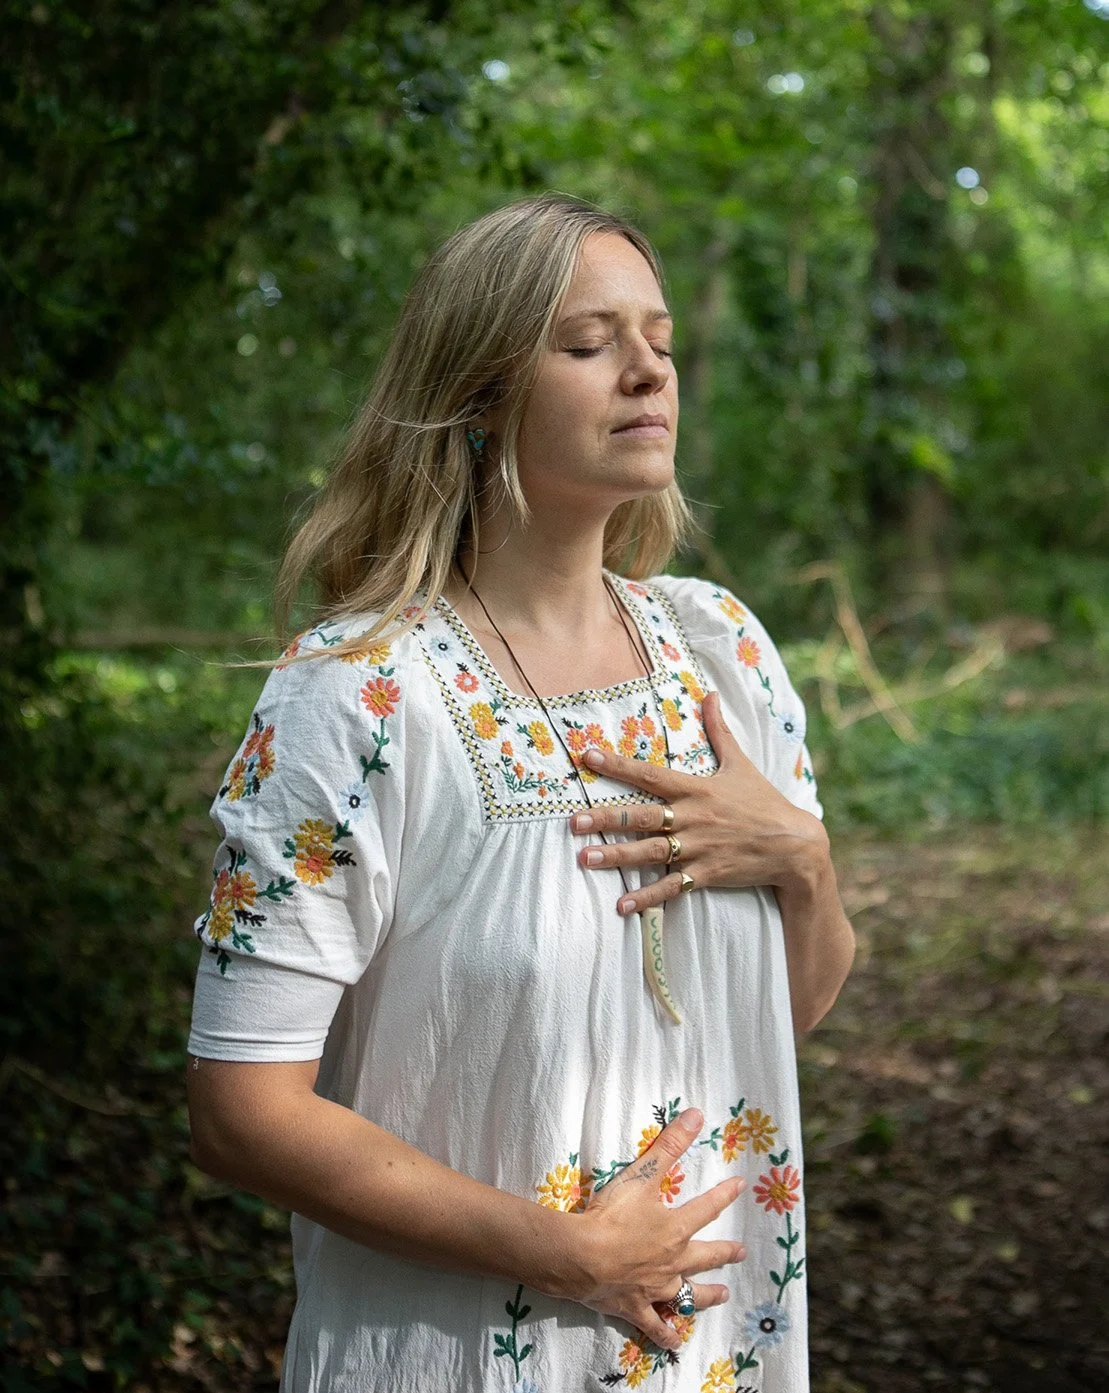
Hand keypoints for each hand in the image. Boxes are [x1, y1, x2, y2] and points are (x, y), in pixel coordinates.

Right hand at [563, 1108, 744, 1349]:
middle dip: (723, 1253)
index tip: (740, 1185)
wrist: (584, 1258)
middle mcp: (673, 1260)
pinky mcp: (636, 1308)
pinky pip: (656, 1326)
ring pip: (688, 1294)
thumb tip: (696, 1114)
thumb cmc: (612, 1215)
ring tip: (723, 1296)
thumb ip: (669, 1145)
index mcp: (675, 1228)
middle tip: (740, 1252)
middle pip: (705, 1256)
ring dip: (707, 1294)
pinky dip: (667, 1335)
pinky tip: (676, 1343)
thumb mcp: (642, 1174)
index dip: (724, 1194)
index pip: (706, 1207)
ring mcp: (656, 1288)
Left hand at [569, 690, 827, 915]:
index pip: (650, 774)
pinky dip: (647, 898)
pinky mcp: (706, 874)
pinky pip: (671, 887)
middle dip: (607, 818)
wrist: (794, 845)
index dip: (618, 765)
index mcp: (696, 789)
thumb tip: (710, 693)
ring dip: (617, 856)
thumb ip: (719, 730)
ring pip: (651, 852)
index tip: (588, 756)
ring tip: (585, 859)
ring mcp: (698, 848)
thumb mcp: (740, 763)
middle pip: (643, 817)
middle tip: (574, 822)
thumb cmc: (763, 801)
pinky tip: (621, 906)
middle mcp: (693, 818)